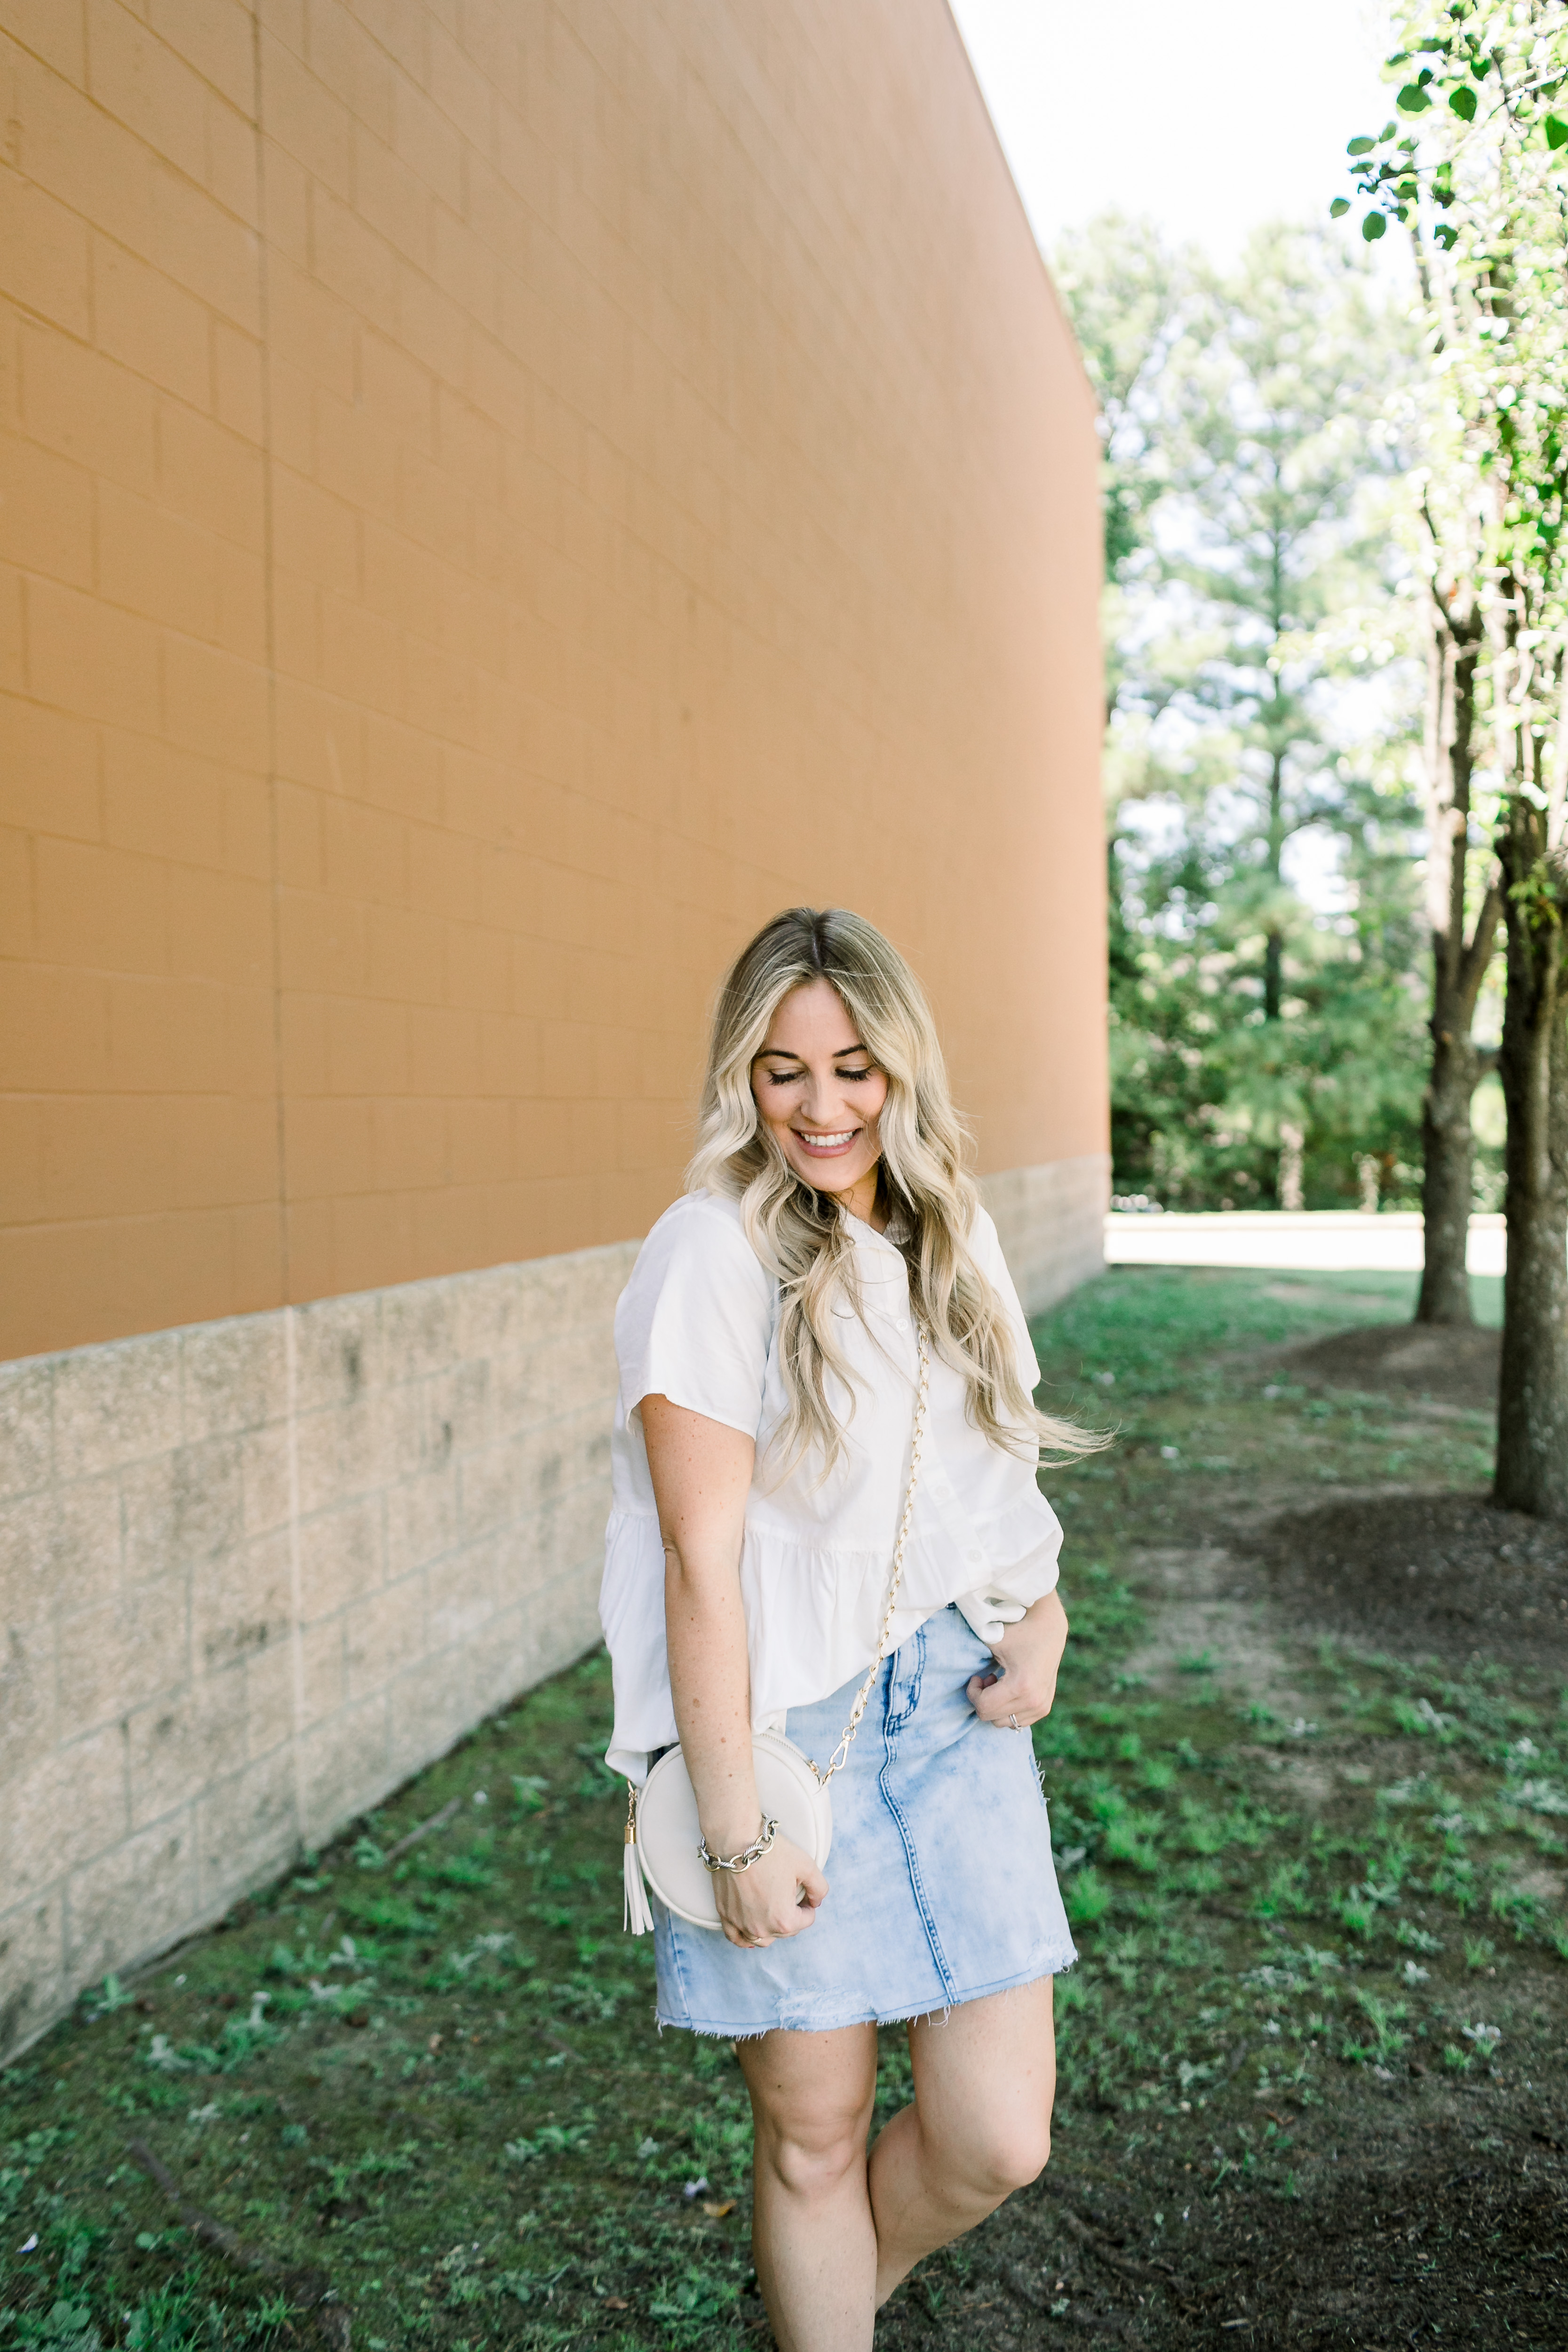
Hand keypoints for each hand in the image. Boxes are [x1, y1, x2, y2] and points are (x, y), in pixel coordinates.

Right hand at [713, 1835, 827, 1949]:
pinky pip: (736, 1938)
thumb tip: (816, 1902)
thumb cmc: (771, 1852)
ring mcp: (741, 1924)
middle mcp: (761, 1928)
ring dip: (771, 1929)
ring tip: (772, 1911)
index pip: (807, 1920)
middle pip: (786, 1931)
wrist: (736, 1839)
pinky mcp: (725, 1915)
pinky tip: (750, 1929)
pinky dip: (745, 1937)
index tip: (801, 1890)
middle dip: (791, 1916)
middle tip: (788, 1895)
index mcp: (784, 1920)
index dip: (808, 1904)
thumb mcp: (807, 1866)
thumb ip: (819, 1888)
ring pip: (762, 1939)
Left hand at [966, 1589, 1067, 1729]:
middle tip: (987, 1678)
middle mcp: (1034, 1701)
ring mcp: (1041, 1706)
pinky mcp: (1045, 1707)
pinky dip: (1008, 1709)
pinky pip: (1018, 1721)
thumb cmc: (1017, 1631)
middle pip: (992, 1718)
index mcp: (1021, 1686)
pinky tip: (1010, 1690)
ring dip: (996, 1706)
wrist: (1048, 1627)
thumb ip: (975, 1662)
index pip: (984, 1708)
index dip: (973, 1693)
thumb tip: (956, 1676)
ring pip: (1004, 1722)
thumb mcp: (993, 1643)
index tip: (976, 1677)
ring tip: (999, 1683)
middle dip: (983, 1699)